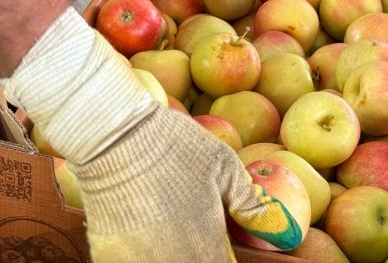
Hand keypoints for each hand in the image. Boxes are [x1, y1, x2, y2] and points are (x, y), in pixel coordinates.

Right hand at [0, 7, 301, 261]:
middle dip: (202, 258)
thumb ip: (249, 203)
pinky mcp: (107, 256)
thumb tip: (279, 230)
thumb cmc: (173, 146)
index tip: (228, 250)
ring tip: (177, 236)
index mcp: (206, 250)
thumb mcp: (222, 165)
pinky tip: (147, 239)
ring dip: (173, 257)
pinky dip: (143, 256)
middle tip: (202, 241)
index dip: (228, 261)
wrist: (112, 136)